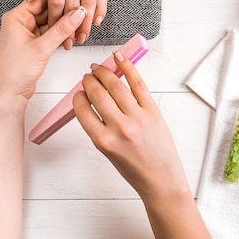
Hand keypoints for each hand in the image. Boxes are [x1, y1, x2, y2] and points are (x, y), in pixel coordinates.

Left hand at [0, 0, 86, 101]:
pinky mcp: (33, 43)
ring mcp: (27, 33)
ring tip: (77, 30)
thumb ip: (62, 29)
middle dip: (64, 15)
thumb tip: (77, 14)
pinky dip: (60, 36)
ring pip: (50, 23)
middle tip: (81, 16)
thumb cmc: (14, 72)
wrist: (8, 94)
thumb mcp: (41, 48)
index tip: (75, 1)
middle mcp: (20, 22)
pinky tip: (70, 39)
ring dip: (63, 27)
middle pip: (47, 10)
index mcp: (15, 17)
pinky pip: (50, 34)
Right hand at [73, 52, 188, 200]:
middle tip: (87, 77)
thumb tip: (89, 101)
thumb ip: (97, 127)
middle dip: (89, 81)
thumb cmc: (134, 169)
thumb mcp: (107, 152)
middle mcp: (120, 128)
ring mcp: (138, 118)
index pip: (82, 110)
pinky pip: (138, 83)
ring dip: (104, 72)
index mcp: (104, 141)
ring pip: (115, 85)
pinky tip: (118, 59)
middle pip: (97, 94)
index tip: (78, 92)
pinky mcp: (153, 111)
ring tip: (98, 68)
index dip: (78, 97)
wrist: (161, 180)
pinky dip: (127, 68)